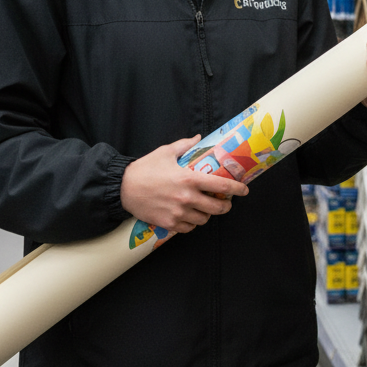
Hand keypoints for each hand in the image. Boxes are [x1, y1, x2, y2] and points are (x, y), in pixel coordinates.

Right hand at [119, 135, 248, 233]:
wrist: (122, 188)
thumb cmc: (145, 168)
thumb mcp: (166, 152)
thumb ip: (185, 145)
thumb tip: (199, 138)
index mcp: (189, 179)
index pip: (221, 186)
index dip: (237, 189)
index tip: (244, 190)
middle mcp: (186, 198)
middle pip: (217, 208)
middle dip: (226, 206)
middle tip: (226, 202)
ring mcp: (178, 213)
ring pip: (204, 219)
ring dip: (208, 214)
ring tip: (206, 207)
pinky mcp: (169, 224)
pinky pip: (189, 228)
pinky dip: (193, 223)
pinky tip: (191, 215)